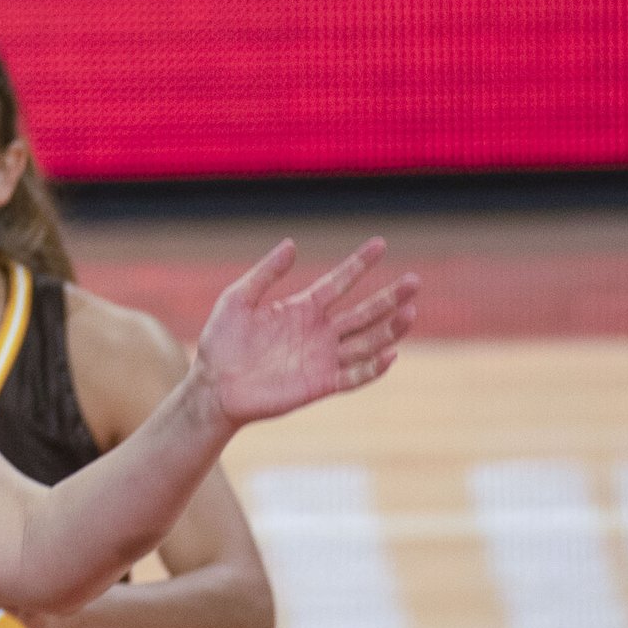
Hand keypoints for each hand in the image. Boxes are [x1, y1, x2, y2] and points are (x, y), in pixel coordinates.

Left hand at [192, 238, 417, 426]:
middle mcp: (318, 332)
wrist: (213, 384)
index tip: (380, 243)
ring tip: (411, 311)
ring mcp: (322, 359)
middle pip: (363, 312)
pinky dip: (373, 368)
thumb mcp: (238, 298)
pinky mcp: (320, 385)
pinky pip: (353, 376)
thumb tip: (292, 243)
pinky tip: (389, 353)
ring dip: (389, 329)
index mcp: (301, 308)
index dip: (359, 264)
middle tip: (415, 280)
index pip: (338, 282)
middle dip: (389, 297)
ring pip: (366, 342)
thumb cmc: (221, 341)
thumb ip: (265, 273)